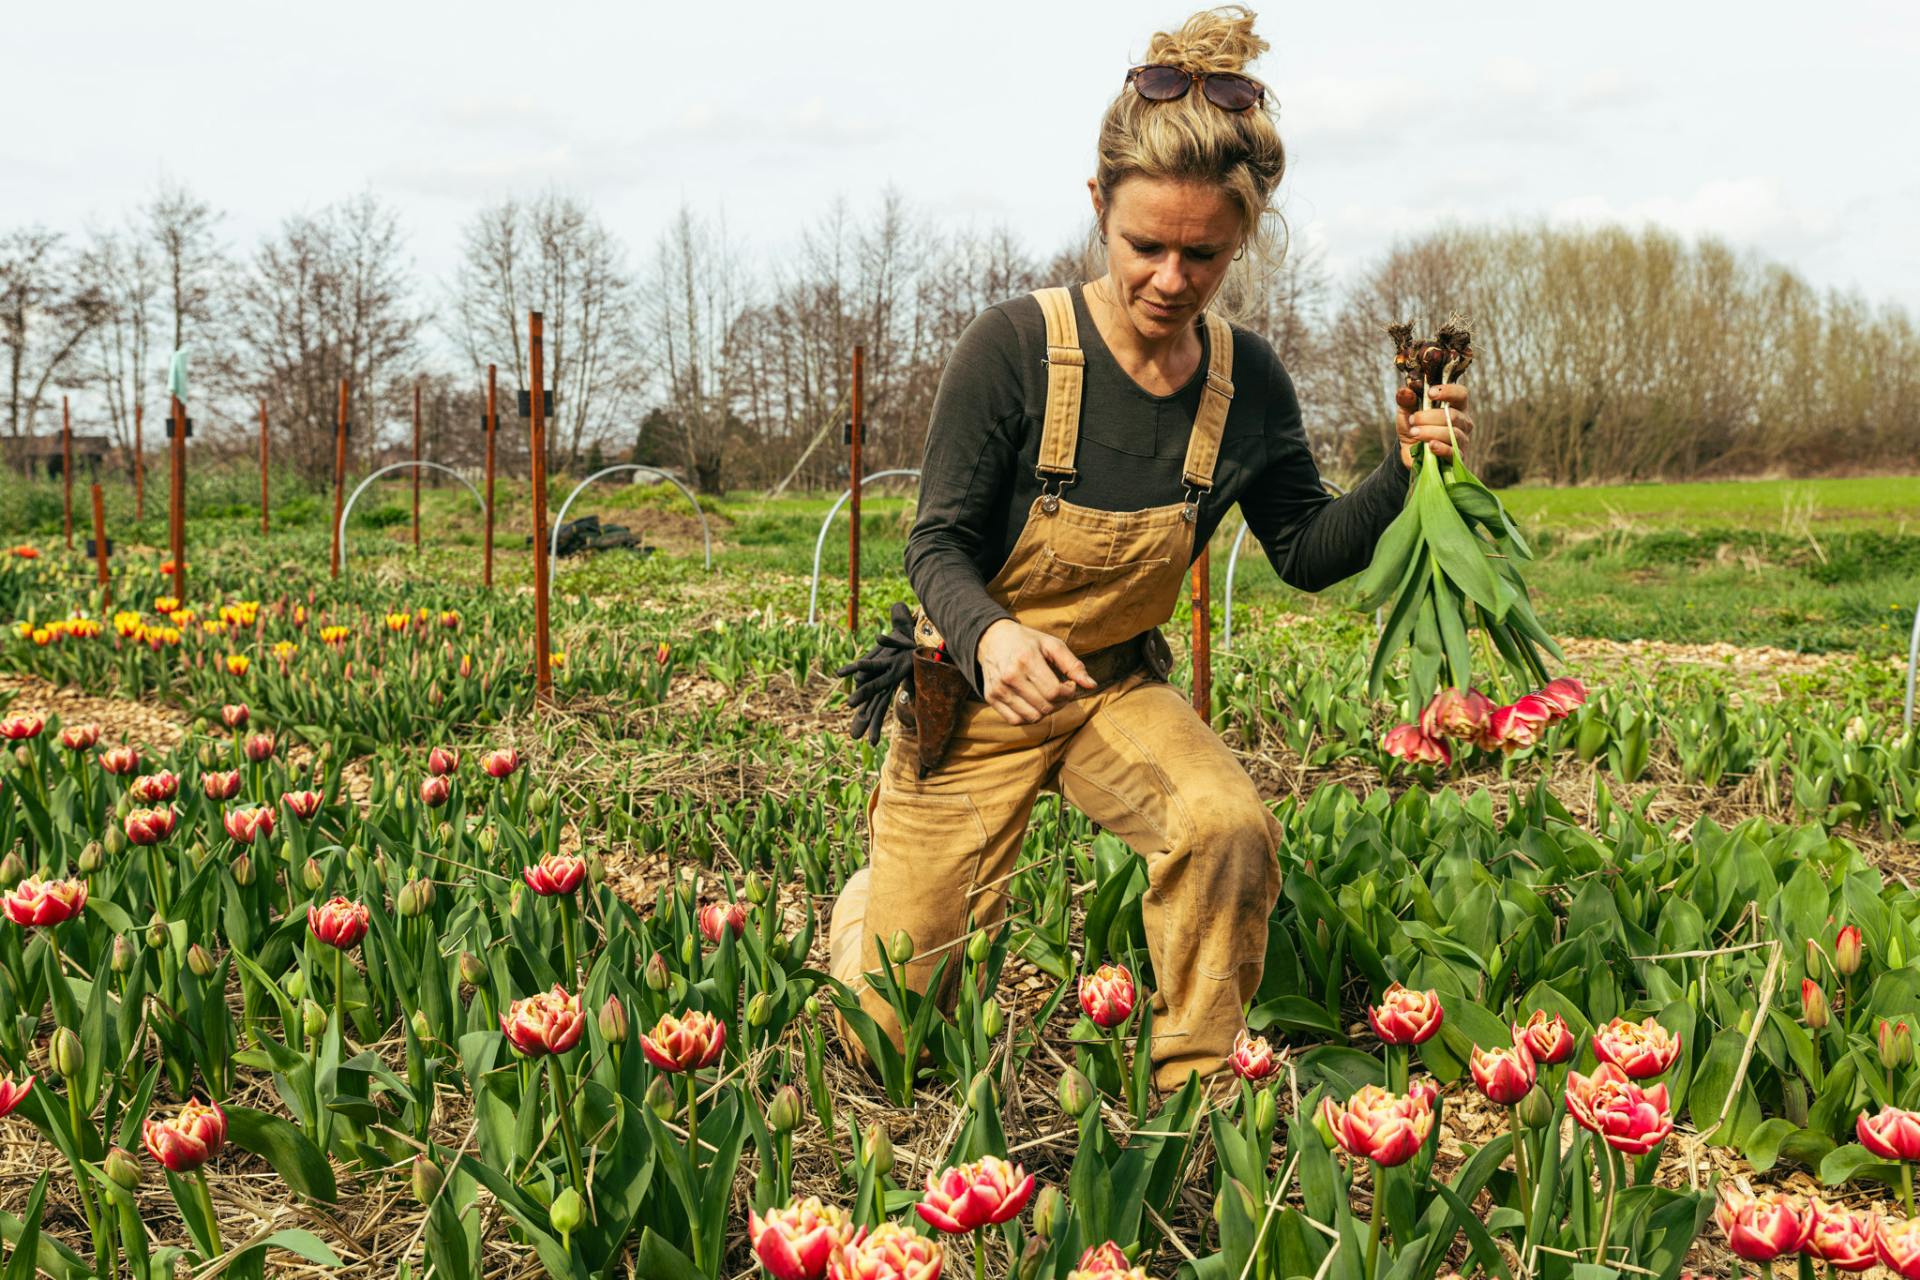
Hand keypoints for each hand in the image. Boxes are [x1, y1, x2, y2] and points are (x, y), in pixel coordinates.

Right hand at [976, 619, 1095, 724]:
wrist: (992, 638)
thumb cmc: (1028, 642)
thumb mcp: (1052, 645)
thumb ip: (1073, 665)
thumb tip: (1091, 685)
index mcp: (1026, 659)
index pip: (1054, 692)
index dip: (1068, 693)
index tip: (1069, 685)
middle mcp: (1010, 676)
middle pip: (1045, 707)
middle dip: (1059, 703)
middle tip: (1060, 691)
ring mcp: (998, 689)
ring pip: (1032, 717)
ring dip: (1045, 711)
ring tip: (1046, 696)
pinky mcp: (990, 697)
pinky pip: (1016, 720)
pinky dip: (1028, 715)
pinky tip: (1032, 702)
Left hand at [1396, 383, 1472, 468]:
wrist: (1409, 450)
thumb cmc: (1414, 425)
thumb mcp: (1406, 411)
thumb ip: (1406, 400)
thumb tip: (1405, 391)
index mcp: (1455, 406)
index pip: (1461, 394)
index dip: (1448, 391)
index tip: (1430, 393)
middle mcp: (1463, 422)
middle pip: (1453, 416)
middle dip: (1430, 417)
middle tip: (1413, 420)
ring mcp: (1462, 440)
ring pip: (1452, 433)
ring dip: (1430, 432)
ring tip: (1414, 432)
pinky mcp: (1457, 458)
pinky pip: (1453, 452)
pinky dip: (1441, 448)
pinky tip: (1430, 445)